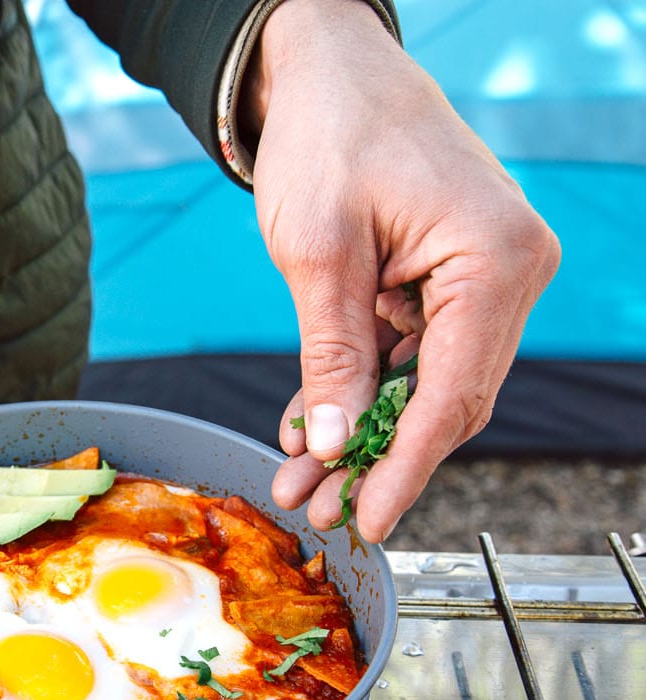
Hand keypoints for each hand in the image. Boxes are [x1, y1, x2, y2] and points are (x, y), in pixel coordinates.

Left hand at [247, 0, 558, 541]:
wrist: (328, 69)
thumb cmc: (328, 136)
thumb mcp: (318, 254)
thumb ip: (331, 356)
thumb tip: (334, 446)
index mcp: (497, 262)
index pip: (454, 395)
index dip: (406, 467)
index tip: (369, 520)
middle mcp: (508, 273)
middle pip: (445, 399)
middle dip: (376, 459)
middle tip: (319, 509)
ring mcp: (481, 277)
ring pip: (422, 384)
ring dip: (360, 432)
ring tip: (302, 479)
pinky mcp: (447, 278)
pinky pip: (406, 353)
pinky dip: (358, 388)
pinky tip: (310, 427)